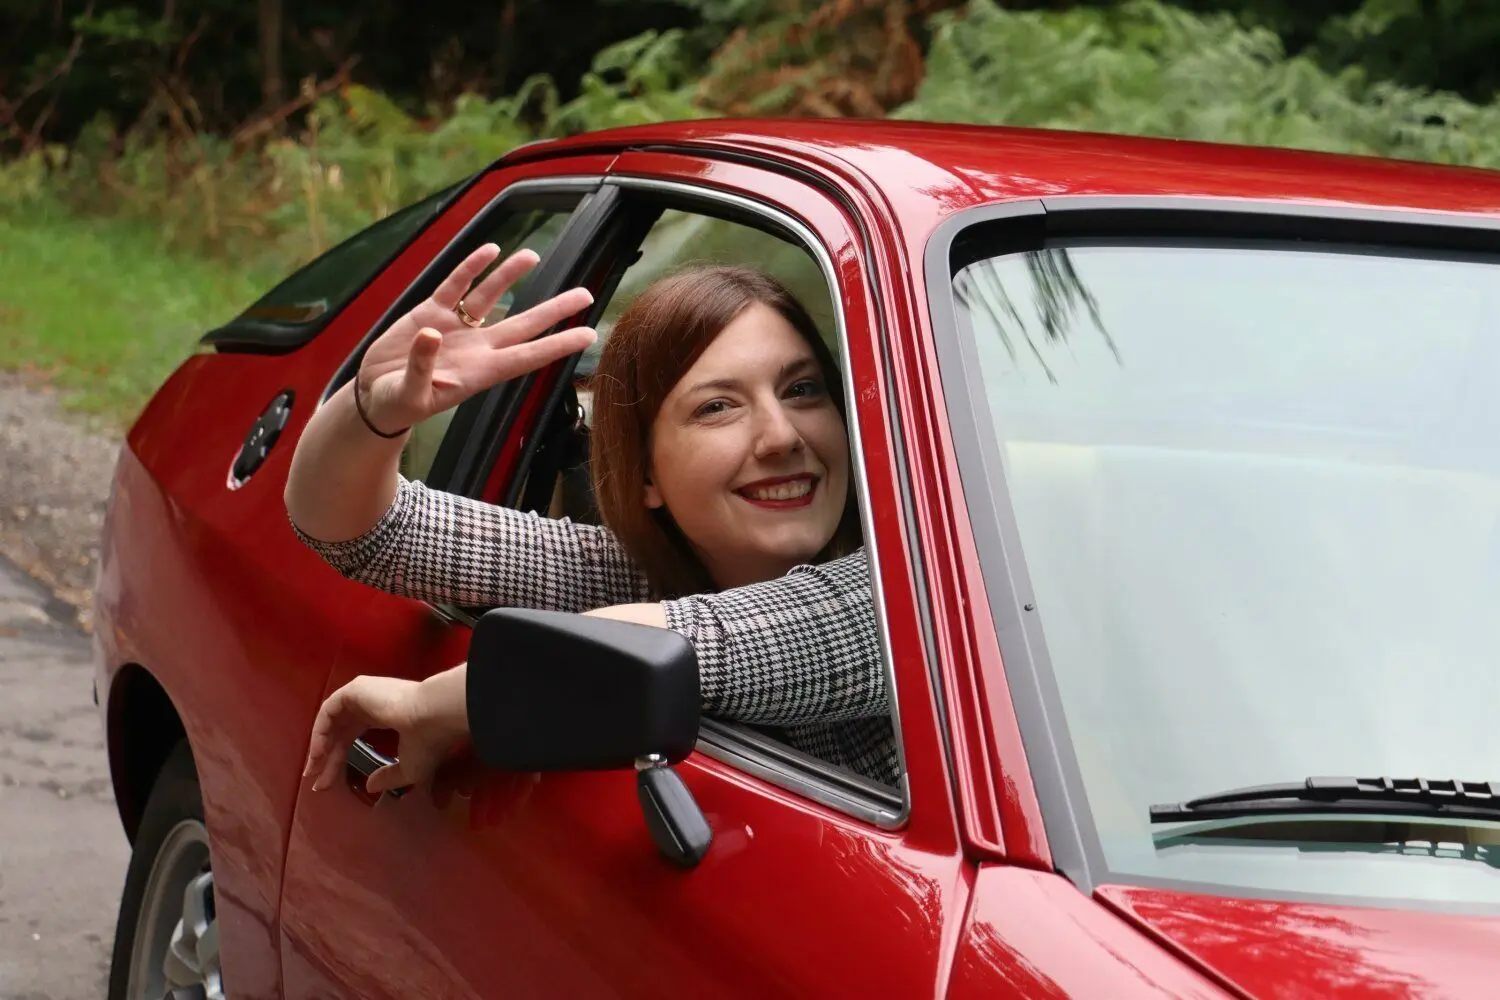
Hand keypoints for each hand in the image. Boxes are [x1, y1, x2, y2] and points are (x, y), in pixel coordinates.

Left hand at [304, 669, 469, 794]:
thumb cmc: (427, 741)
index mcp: (385, 716)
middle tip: (315, 782)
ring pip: (331, 721)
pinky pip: (328, 710)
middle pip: (339, 733)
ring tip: (312, 771)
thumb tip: (369, 786)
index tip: (325, 784)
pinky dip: (320, 731)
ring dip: (319, 746)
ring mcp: (363, 694)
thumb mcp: (409, 768)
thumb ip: (387, 777)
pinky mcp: (355, 689)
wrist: (434, 716)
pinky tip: (319, 752)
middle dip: (325, 759)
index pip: (352, 738)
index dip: (337, 761)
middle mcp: (371, 703)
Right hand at [356, 244, 596, 432]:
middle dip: (556, 310)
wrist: (374, 396)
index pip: (529, 356)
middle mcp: (476, 347)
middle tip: (587, 295)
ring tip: (532, 255)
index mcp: (480, 373)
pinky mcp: (431, 313)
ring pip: (490, 296)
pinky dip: (471, 268)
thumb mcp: (408, 395)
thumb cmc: (396, 404)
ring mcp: (456, 328)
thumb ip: (422, 366)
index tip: (589, 335)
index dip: (559, 345)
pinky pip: (456, 285)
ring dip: (510, 275)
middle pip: (524, 324)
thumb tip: (433, 334)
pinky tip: (489, 250)